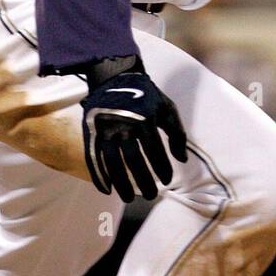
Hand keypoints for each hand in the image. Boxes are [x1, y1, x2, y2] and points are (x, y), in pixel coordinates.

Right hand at [80, 55, 187, 201]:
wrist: (114, 77)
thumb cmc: (146, 95)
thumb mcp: (167, 107)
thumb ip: (177, 133)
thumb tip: (183, 160)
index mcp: (144, 118)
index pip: (154, 149)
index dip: (162, 167)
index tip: (166, 180)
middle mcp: (123, 124)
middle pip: (133, 159)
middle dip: (143, 180)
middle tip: (151, 195)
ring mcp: (105, 129)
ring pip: (112, 162)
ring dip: (121, 183)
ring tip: (129, 198)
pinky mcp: (92, 131)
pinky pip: (94, 157)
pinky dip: (99, 175)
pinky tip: (107, 190)